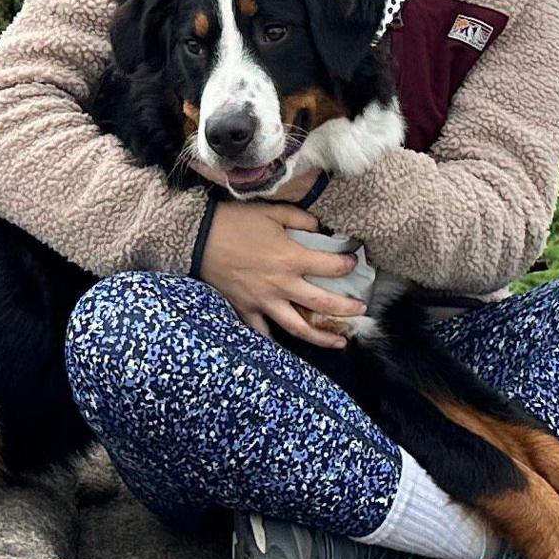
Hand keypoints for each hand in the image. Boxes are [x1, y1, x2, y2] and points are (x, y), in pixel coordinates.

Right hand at [199, 199, 359, 348]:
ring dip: (322, 337)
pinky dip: (275, 340)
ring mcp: (264, 302)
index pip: (331, 267)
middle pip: (324, 304)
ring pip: (299, 327)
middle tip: (361, 309)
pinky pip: (263, 332)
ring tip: (339, 343)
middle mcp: (283, 285)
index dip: (348, 264)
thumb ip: (301, 218)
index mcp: (292, 259)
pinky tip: (288, 346)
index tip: (354, 261)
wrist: (198, 238)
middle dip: (347, 308)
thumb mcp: (271, 211)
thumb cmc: (235, 222)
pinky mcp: (245, 309)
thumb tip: (320, 227)